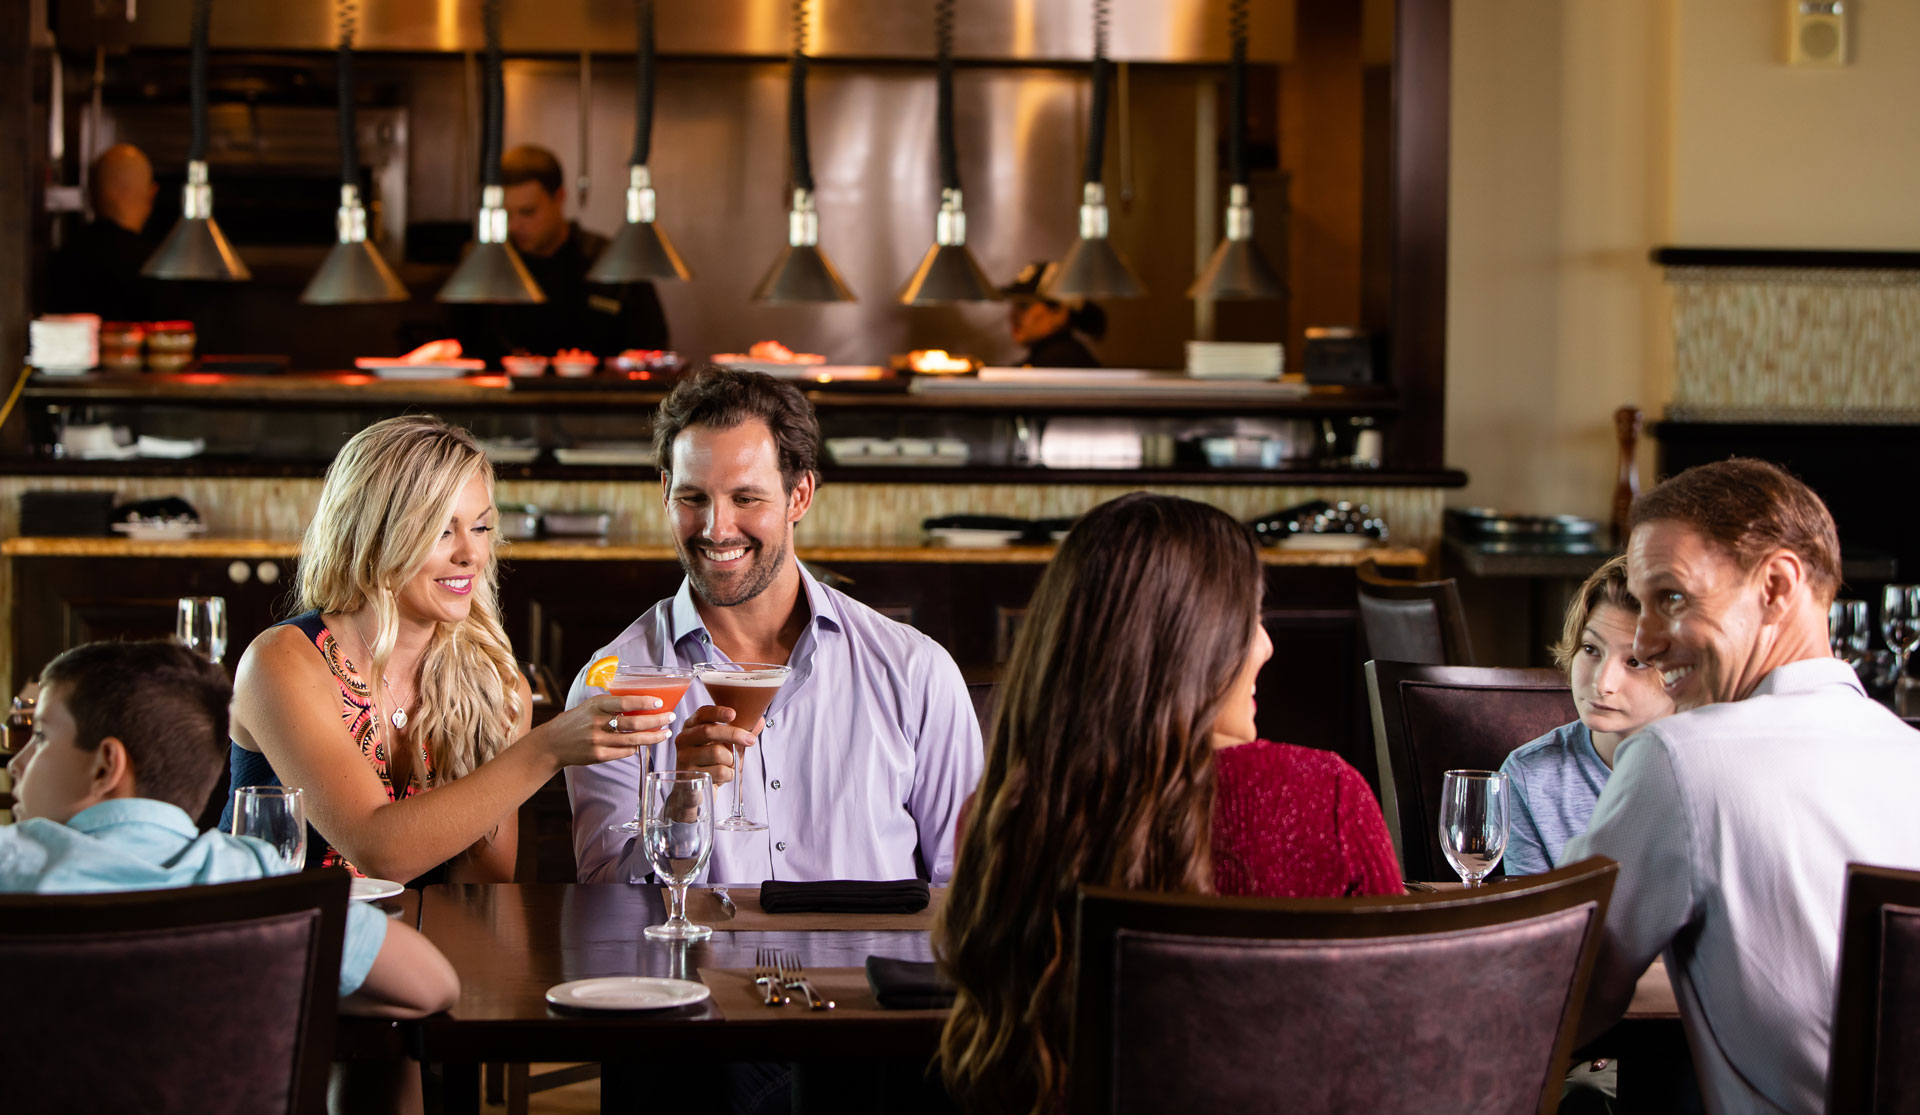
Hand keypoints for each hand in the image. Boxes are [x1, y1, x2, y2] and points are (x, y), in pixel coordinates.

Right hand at [534, 694, 672, 767]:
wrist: (552, 744)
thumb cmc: (575, 721)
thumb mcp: (589, 706)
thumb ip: (610, 704)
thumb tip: (640, 701)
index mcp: (596, 706)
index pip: (625, 702)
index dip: (644, 702)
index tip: (660, 702)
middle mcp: (597, 723)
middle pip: (634, 723)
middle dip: (656, 720)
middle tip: (670, 718)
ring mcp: (598, 741)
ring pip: (633, 740)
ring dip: (652, 737)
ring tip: (664, 733)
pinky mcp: (598, 756)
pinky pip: (624, 752)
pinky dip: (636, 748)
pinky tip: (643, 743)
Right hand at [673, 704, 762, 784]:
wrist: (695, 791)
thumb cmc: (711, 764)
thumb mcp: (726, 746)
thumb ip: (741, 733)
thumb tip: (759, 721)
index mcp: (692, 727)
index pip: (702, 714)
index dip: (717, 712)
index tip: (733, 714)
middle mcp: (684, 739)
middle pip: (708, 731)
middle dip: (733, 734)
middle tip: (750, 740)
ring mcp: (684, 758)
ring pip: (716, 753)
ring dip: (731, 761)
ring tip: (728, 766)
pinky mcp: (688, 776)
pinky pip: (719, 772)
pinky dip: (728, 775)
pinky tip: (721, 777)